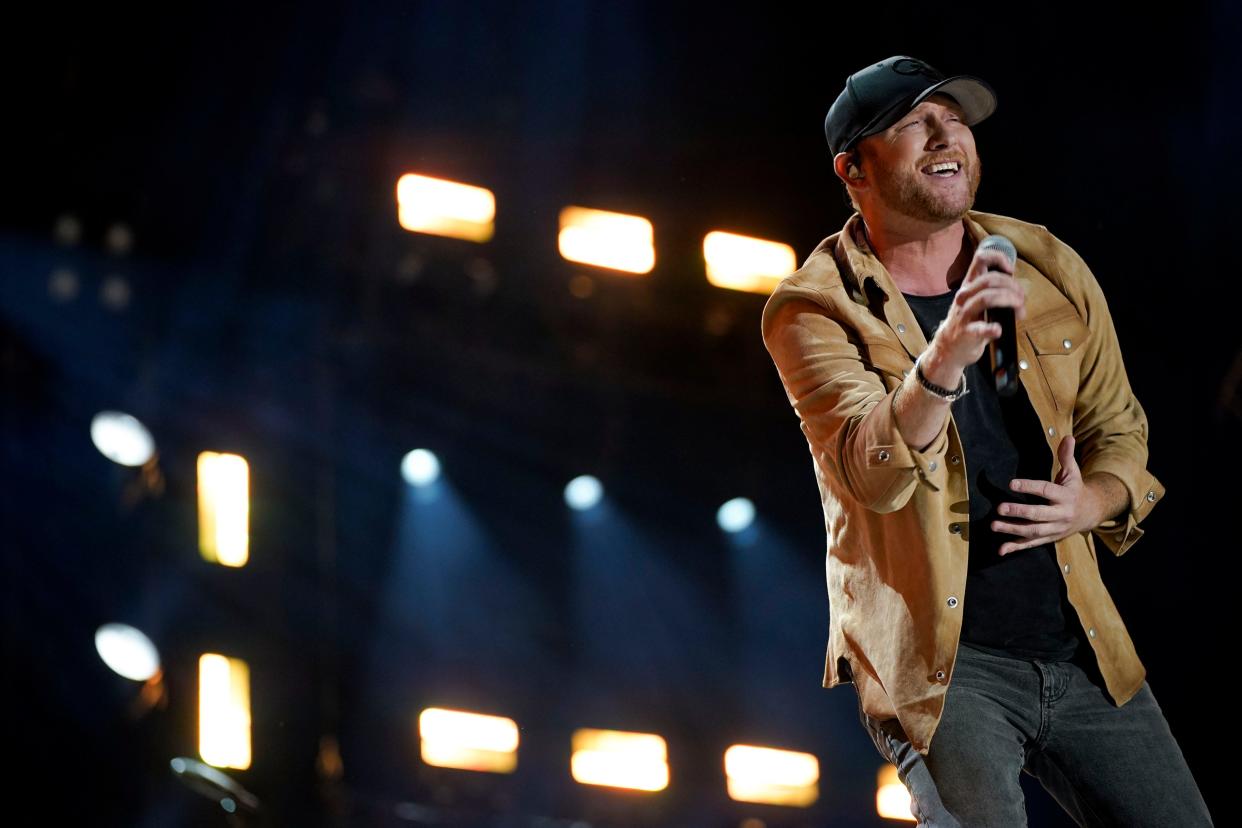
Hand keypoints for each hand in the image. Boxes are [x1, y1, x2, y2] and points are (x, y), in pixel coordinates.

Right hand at [925, 244, 1026, 385]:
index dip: (998, 258)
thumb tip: (1020, 290)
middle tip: (1021, 299)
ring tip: (1019, 310)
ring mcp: (964, 314)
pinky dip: (991, 328)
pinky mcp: (966, 333)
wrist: (948, 347)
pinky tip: (998, 329)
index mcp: (969, 285)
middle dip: (1012, 286)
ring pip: (986, 298)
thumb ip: (993, 290)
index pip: (980, 259)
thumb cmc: (967, 322)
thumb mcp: (974, 299)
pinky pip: (980, 329)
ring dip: (1009, 300)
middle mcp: (965, 296)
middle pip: (990, 279)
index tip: (1010, 269)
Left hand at [992, 436, 1100, 554]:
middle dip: (1019, 512)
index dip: (1029, 487)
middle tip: (999, 508)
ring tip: (994, 525)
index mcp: (1066, 496)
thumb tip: (1068, 437)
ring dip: (1013, 530)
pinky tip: (1001, 550)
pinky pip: (1032, 544)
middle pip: (1039, 514)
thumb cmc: (1075, 489)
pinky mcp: (1049, 538)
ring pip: (1033, 532)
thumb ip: (1067, 456)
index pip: (1046, 490)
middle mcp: (1061, 514)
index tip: (1011, 484)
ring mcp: (1055, 529)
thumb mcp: (1073, 473)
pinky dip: (1016, 547)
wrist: (1091, 513)